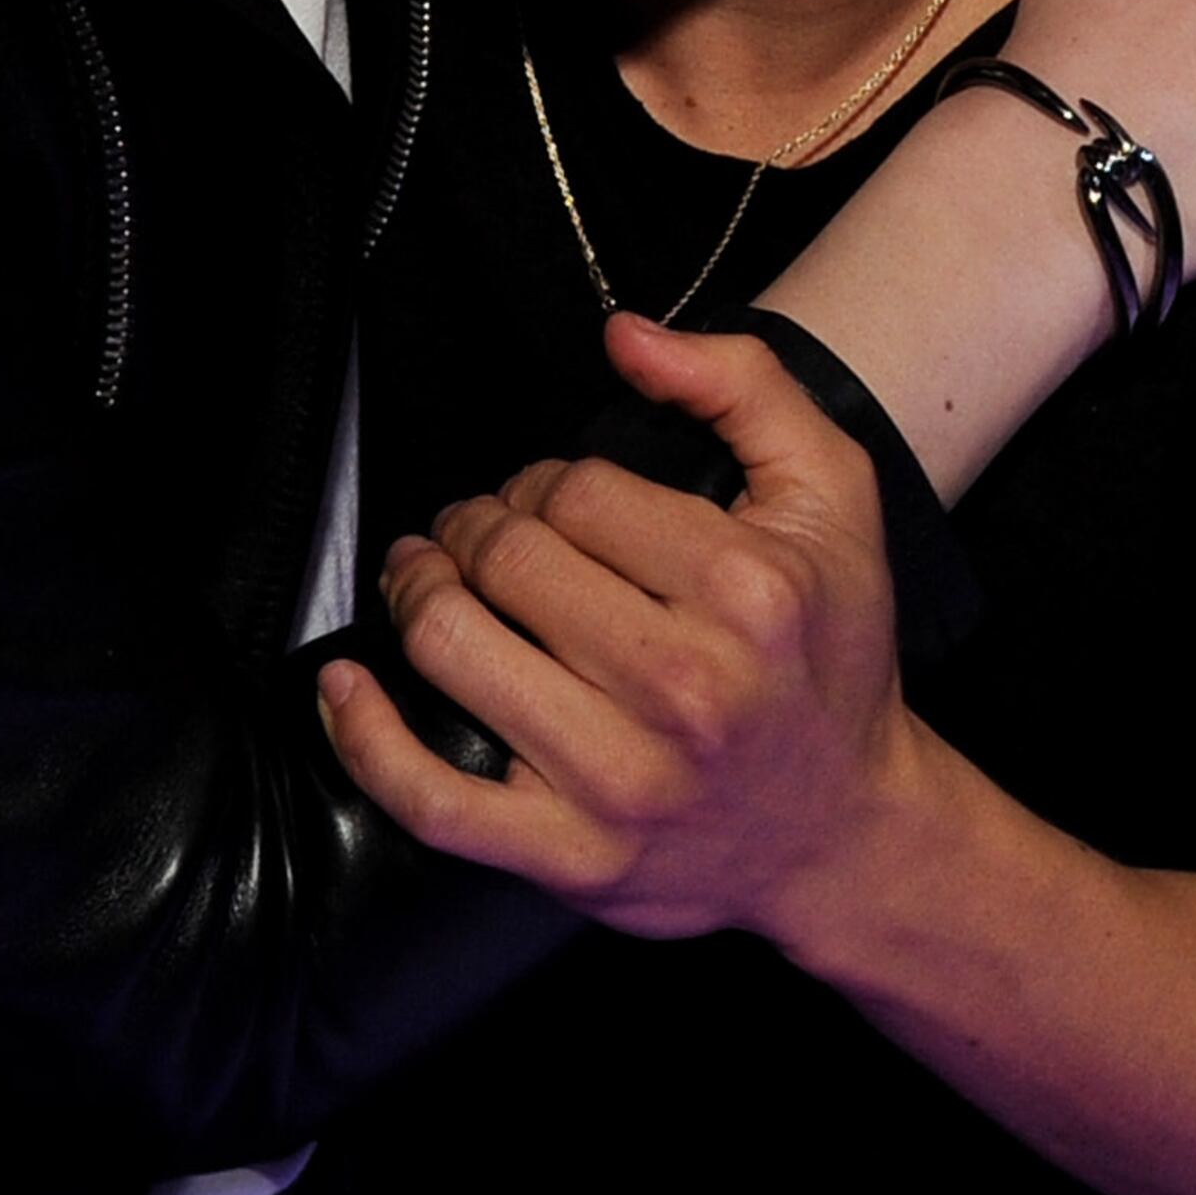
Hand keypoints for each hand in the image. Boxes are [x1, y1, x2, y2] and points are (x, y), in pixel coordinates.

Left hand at [317, 318, 914, 945]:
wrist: (851, 834)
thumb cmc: (832, 657)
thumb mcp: (833, 497)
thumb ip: (743, 384)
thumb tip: (626, 335)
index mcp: (747, 591)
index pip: (575, 492)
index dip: (542, 482)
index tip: (548, 500)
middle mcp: (684, 688)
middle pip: (505, 561)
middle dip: (473, 526)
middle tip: (477, 531)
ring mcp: (621, 782)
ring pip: (451, 649)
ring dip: (414, 593)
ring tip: (423, 576)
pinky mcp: (572, 859)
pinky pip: (429, 799)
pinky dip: (365, 738)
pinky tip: (345, 687)